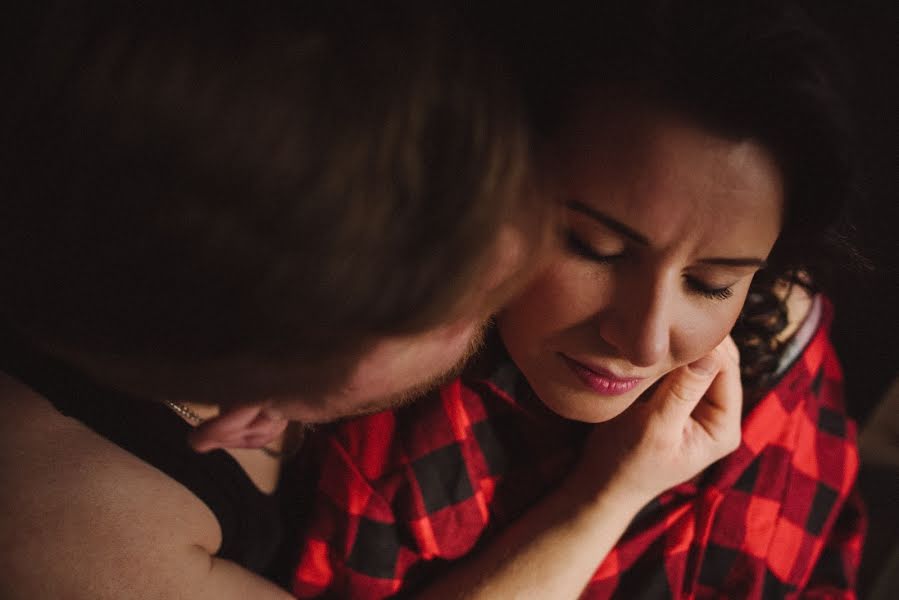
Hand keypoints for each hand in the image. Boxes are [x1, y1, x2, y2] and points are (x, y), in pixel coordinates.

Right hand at [566, 336, 742, 505]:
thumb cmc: (628, 463)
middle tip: (670, 316)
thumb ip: (683, 392)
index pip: (727, 370)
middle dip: (698, 341)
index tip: (679, 323)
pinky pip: (682, 367)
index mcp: (724, 427)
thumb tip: (708, 352)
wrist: (603, 483)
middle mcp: (718, 414)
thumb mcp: (655, 428)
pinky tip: (653, 342)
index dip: (707, 344)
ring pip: (701, 360)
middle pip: (720, 361)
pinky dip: (670, 354)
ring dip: (683, 345)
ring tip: (661, 327)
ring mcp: (699, 406)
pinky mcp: (678, 399)